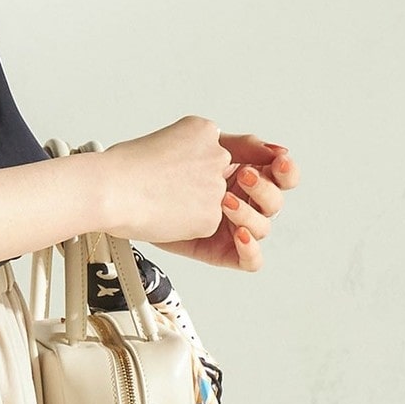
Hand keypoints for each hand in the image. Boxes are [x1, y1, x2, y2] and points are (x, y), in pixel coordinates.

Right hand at [98, 116, 235, 246]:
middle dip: (192, 184)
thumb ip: (179, 152)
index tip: (171, 169)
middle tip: (162, 186)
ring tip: (158, 201)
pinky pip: (203, 224)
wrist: (109, 190)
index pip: (208, 150)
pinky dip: (185, 225)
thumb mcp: (156, 140)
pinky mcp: (211, 217)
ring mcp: (216, 187)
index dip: (186, 163)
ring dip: (190, 205)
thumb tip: (178, 167)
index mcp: (203, 131)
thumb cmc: (120, 166)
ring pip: (208, 201)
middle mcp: (216, 156)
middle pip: (213, 174)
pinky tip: (162, 214)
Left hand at [153, 132, 298, 270]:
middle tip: (242, 176)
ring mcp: (230, 226)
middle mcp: (240, 200)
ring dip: (249, 213)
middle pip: (274, 201)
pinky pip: (250, 260)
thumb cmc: (154, 167)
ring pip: (262, 228)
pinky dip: (250, 249)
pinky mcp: (220, 251)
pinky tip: (238, 234)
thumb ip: (242, 145)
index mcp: (240, 173)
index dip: (286, 170)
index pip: (279, 174)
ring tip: (224, 202)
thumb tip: (277, 149)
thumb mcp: (203, 142)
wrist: (119, 189)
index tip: (278, 160)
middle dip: (263, 188)